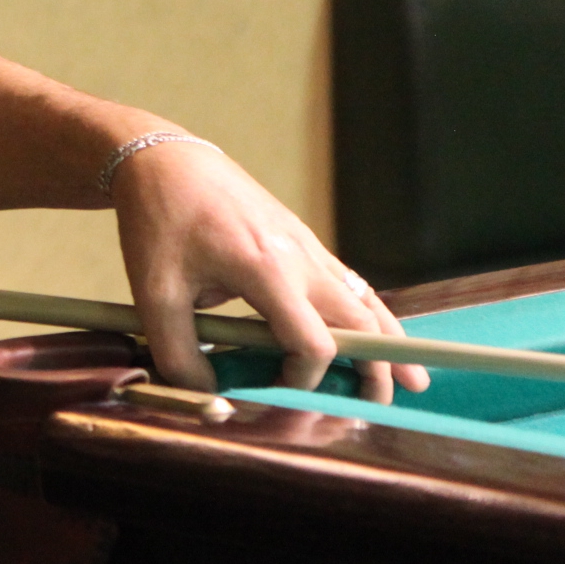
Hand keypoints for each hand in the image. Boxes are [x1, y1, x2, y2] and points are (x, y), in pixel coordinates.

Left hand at [110, 135, 427, 403]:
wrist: (165, 160)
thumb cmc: (158, 223)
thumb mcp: (153, 292)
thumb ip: (178, 352)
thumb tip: (206, 395)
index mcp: (266, 269)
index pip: (312, 342)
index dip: (304, 378)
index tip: (279, 390)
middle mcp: (299, 257)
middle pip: (359, 321)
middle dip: (374, 366)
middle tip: (383, 403)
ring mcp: (306, 245)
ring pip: (363, 298)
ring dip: (386, 339)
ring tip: (411, 376)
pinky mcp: (301, 240)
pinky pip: (346, 280)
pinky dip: (367, 311)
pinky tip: (376, 331)